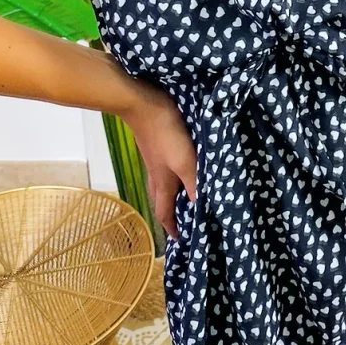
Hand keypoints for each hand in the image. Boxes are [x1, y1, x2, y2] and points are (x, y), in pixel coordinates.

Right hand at [120, 76, 197, 240]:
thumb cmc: (165, 134)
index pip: (166, 213)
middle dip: (173, 213)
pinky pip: (165, 169)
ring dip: (174, 194)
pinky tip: (182, 166)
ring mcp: (155, 160)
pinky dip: (174, 175)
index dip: (172, 228)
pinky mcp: (156, 146)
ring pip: (163, 184)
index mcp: (163, 183)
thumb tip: (203, 208)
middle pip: (163, 201)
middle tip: (186, 220)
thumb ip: (194, 183)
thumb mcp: (185, 160)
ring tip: (187, 197)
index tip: (179, 240)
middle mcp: (157, 175)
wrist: (142, 104)